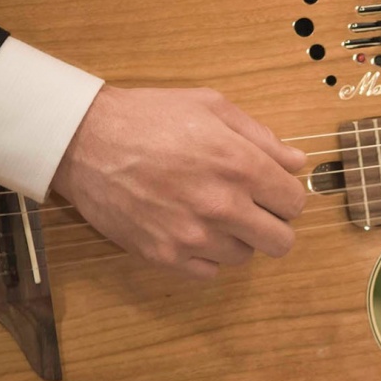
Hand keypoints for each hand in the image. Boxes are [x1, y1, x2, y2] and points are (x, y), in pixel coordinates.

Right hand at [51, 86, 306, 277]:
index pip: (294, 203)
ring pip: (244, 257)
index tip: (271, 191)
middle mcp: (222, 206)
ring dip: (236, 239)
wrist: (84, 140)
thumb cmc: (149, 117)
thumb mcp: (212, 107)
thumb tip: (296, 163)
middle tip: (252, 210)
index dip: (286, 196)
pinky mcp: (163, 256)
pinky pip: (208, 273)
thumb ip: (262, 138)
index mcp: (240, 165)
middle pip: (281, 242)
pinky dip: (205, 256)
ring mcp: (192, 236)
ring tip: (211, 213)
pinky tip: (190, 229)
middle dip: (272, 225)